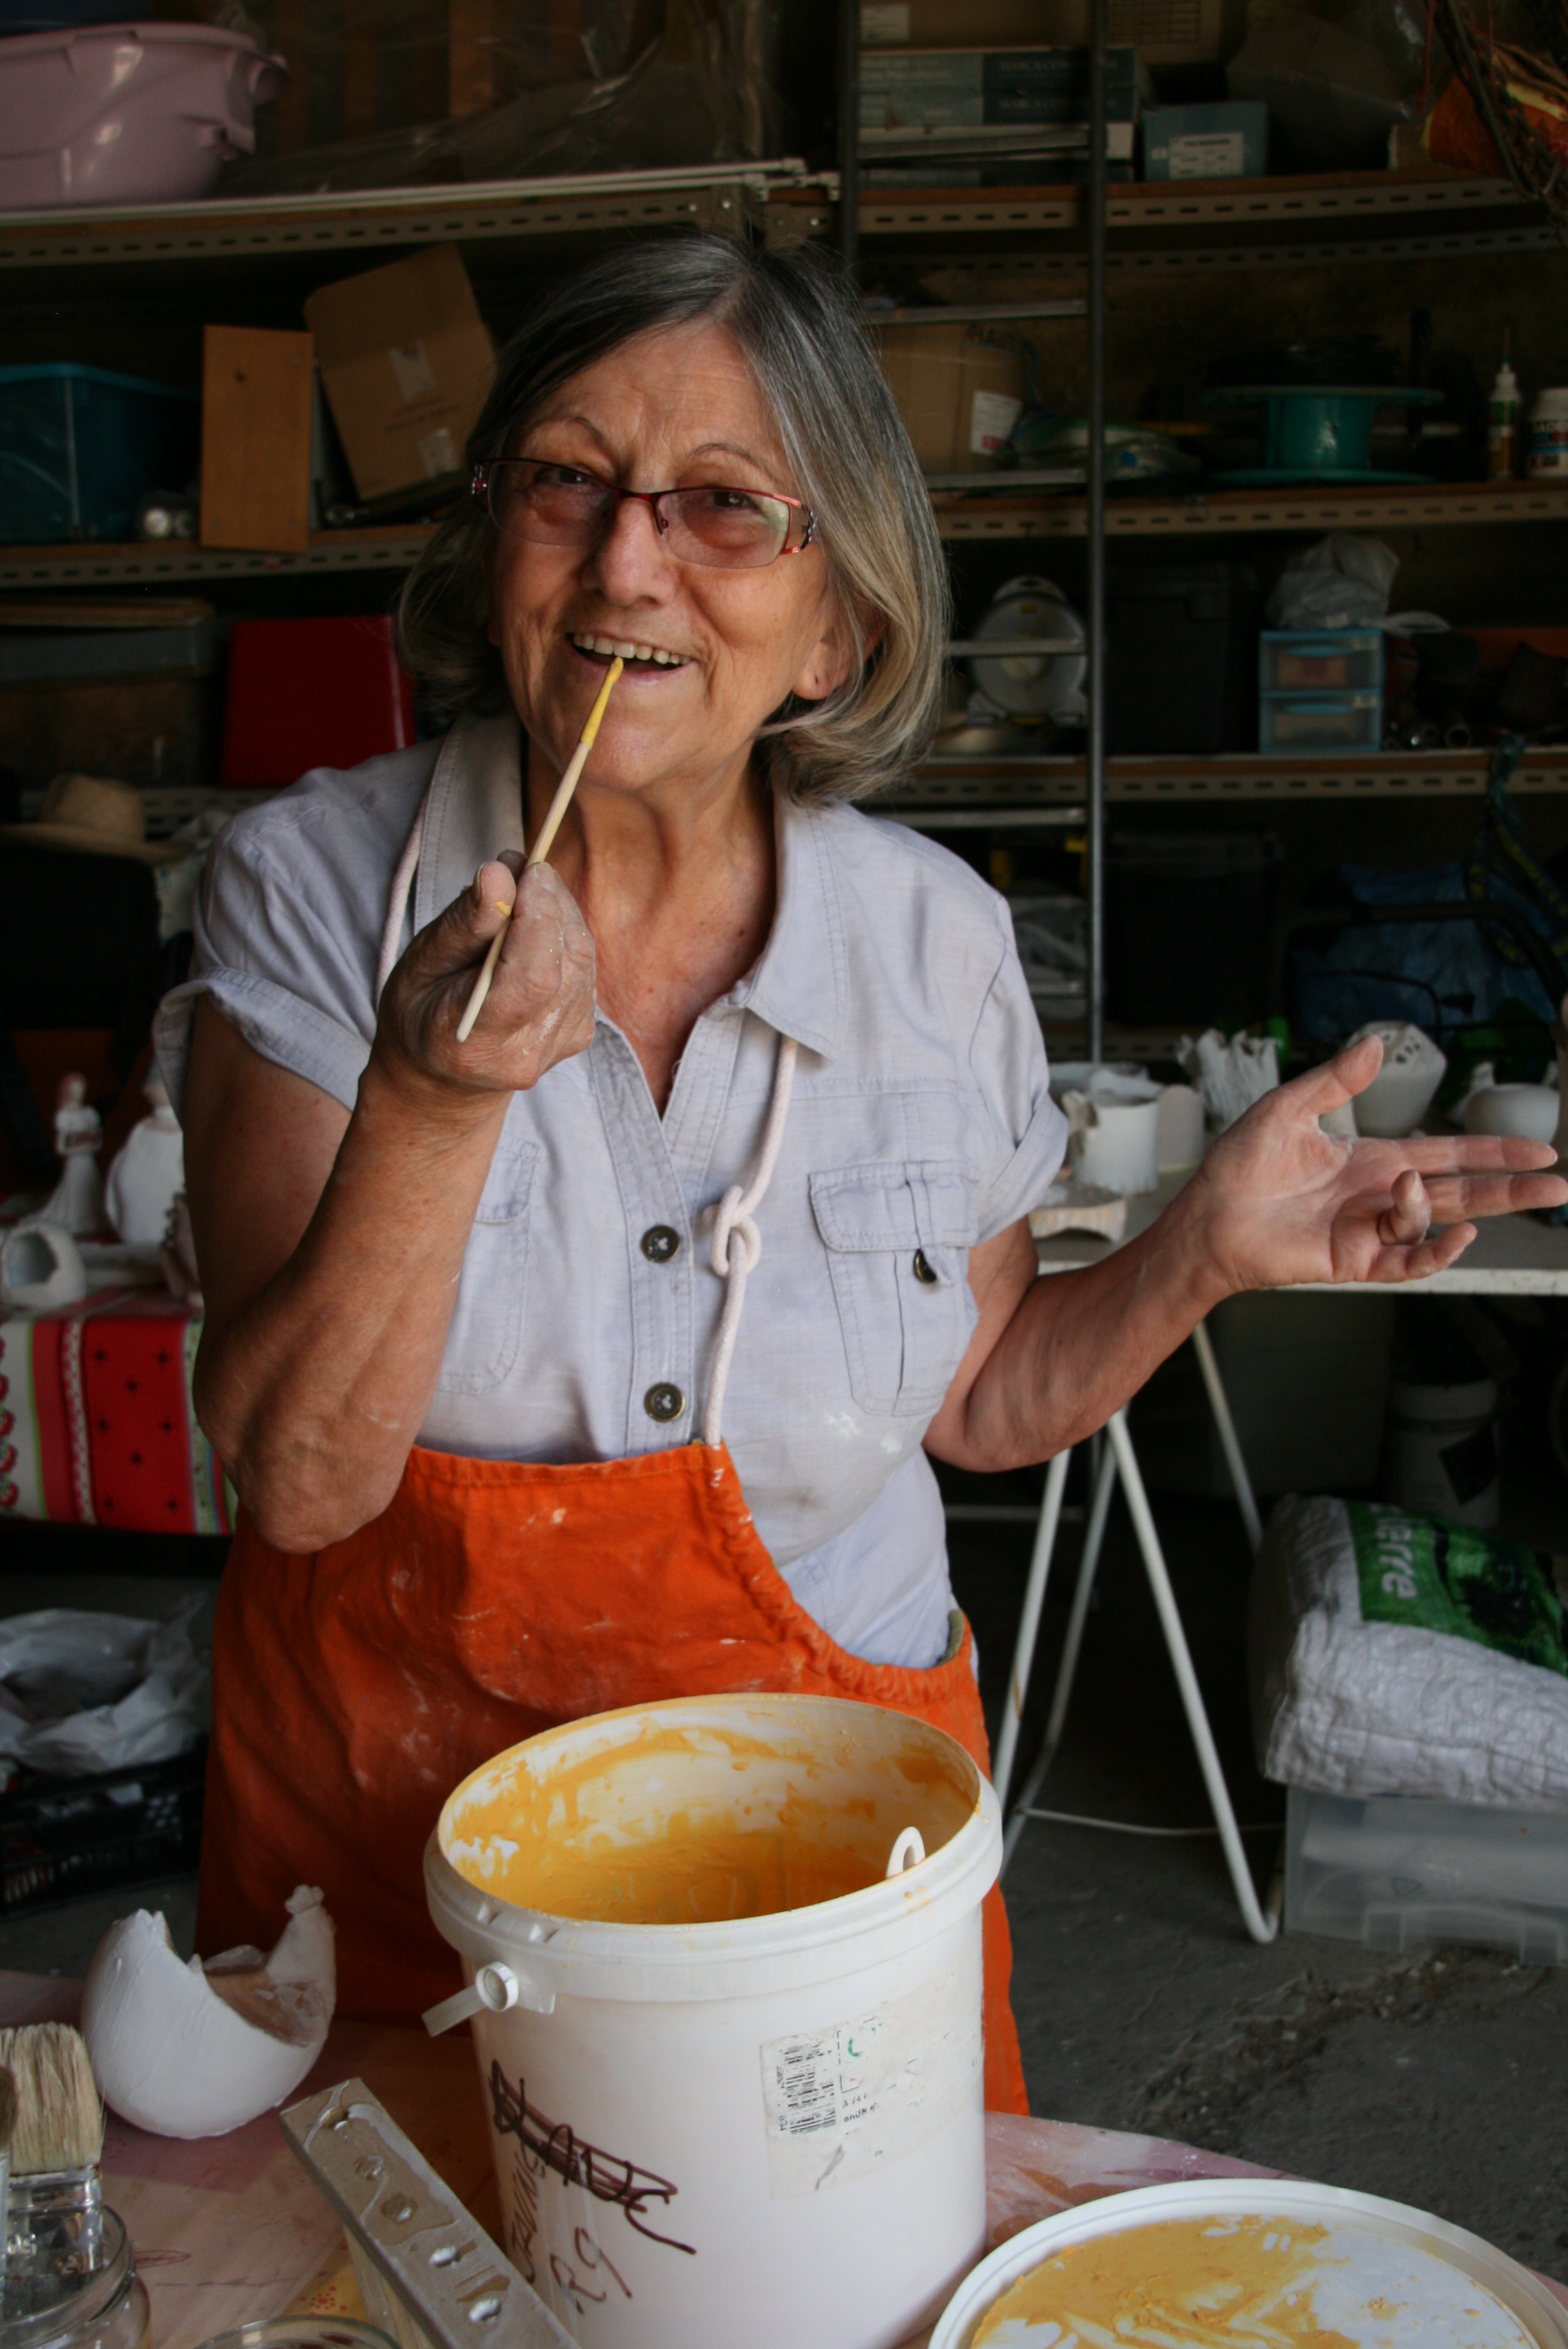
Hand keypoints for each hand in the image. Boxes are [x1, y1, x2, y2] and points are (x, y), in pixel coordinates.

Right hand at [373, 854, 595, 1099]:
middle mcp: (529, 1052)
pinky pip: (583, 967)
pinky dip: (562, 933)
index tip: (526, 866)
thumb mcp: (421, 965)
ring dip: (557, 912)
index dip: (538, 914)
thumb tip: (501, 871)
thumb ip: (463, 923)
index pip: (533, 977)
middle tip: (520, 865)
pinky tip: (532, 926)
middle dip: (549, 901)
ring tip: (520, 890)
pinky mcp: (579, 1032)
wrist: (442, 1077)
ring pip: (581, 959)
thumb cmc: (422, 1013)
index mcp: (480, 1044)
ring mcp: (561, 1046)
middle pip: (566, 963)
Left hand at [1182, 1033, 1567, 1291]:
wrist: (1207, 1218)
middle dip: (1512, 1190)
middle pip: (1463, 1192)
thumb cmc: (1238, 1167)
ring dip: (1434, 1206)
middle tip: (1559, 1186)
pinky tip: (1456, 1237)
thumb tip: (1373, 1042)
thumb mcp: (1287, 1108)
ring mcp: (1371, 1231)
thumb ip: (1335, 1079)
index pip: (1449, 1153)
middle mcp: (1380, 1196)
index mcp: (1372, 1159)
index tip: (1539, 1149)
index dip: (1494, 1151)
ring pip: (1434, 1222)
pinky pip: (1411, 1263)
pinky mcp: (1356, 1262)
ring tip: (1406, 1189)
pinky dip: (1438, 1252)